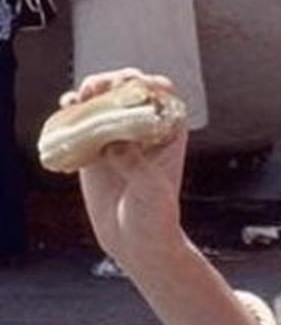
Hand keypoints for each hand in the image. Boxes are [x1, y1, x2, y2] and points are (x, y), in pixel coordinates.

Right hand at [62, 70, 187, 265]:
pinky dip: (73, 114)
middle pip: (129, 91)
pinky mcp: (96, 150)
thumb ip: (134, 163)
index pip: (161, 92)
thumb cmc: (155, 215)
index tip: (129, 84)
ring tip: (78, 97)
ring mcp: (119, 137)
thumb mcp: (150, 188)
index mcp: (169, 128)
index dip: (145, 83)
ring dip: (91, 94)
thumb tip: (114, 144)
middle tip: (97, 88)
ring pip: (105, 103)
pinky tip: (66, 108)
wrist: (136, 242)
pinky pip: (84, 125)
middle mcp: (144, 127)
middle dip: (112, 83)